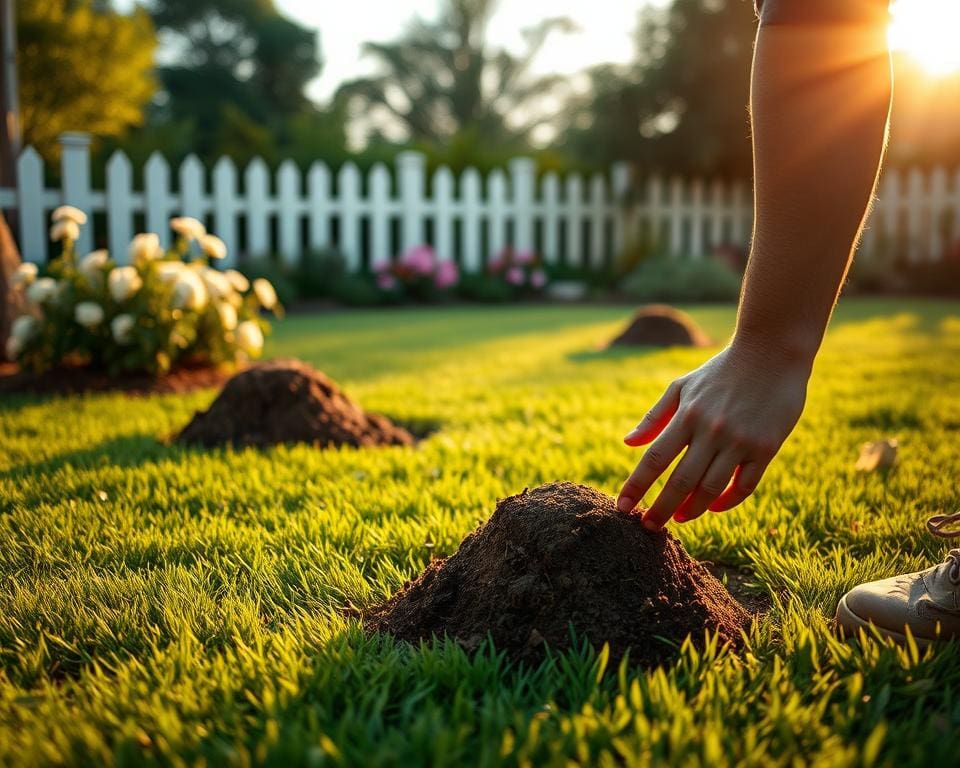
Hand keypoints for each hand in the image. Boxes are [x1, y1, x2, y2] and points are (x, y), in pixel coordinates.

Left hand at [617, 340, 809, 529]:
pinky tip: (713, 507)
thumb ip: (655, 416)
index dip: (636, 485)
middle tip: (647, 527)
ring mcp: (740, 441)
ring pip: (711, 488)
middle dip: (661, 508)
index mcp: (687, 415)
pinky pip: (744, 486)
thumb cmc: (721, 370)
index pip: (654, 458)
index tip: (622, 507)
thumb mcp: (682, 386)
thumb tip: (628, 443)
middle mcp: (711, 430)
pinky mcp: (766, 448)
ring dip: (692, 509)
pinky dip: (727, 501)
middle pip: (680, 481)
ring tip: (679, 519)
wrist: (773, 352)